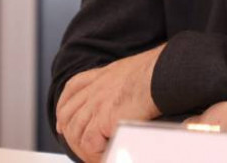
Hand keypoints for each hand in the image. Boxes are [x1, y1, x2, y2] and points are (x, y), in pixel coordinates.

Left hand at [55, 45, 163, 162]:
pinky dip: (95, 155)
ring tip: (97, 157)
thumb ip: (121, 84)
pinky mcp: (103, 118)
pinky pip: (89, 144)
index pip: (72, 90)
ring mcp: (96, 103)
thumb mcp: (132, 71)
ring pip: (75, 132)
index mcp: (102, 75)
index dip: (64, 109)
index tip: (62, 124)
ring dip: (83, 149)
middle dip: (69, 134)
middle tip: (81, 149)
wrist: (164, 73)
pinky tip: (106, 157)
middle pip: (68, 114)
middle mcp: (95, 88)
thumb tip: (128, 96)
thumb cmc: (158, 71)